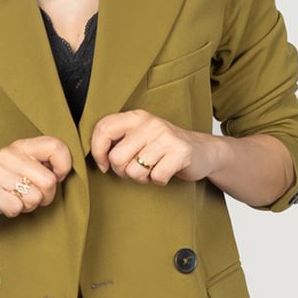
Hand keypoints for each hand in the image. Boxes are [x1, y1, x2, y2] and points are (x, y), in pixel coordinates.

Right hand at [0, 135, 73, 227]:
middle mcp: (9, 155)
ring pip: (35, 197)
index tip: (55, 177)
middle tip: (33, 196)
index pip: (56, 146)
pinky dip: (14, 211)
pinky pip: (17, 207)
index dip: (63, 167)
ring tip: (16, 199)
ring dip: (29, 205)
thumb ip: (44, 165)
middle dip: (46, 196)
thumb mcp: (24, 167)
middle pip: (49, 180)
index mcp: (22, 146)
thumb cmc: (3, 185)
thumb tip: (64, 171)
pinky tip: (5, 205)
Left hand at [89, 109, 218, 185]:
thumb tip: (95, 158)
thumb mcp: (140, 137)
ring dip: (142, 178)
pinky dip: (159, 181)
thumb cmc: (164, 148)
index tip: (104, 165)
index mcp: (136, 117)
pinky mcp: (180, 152)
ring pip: (135, 171)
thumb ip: (118, 141)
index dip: (97, 152)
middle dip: (123, 172)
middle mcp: (150, 123)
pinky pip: (156, 177)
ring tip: (153, 169)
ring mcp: (166, 137)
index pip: (103, 128)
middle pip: (117, 158)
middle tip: (137, 169)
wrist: (203, 151)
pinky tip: (166, 172)